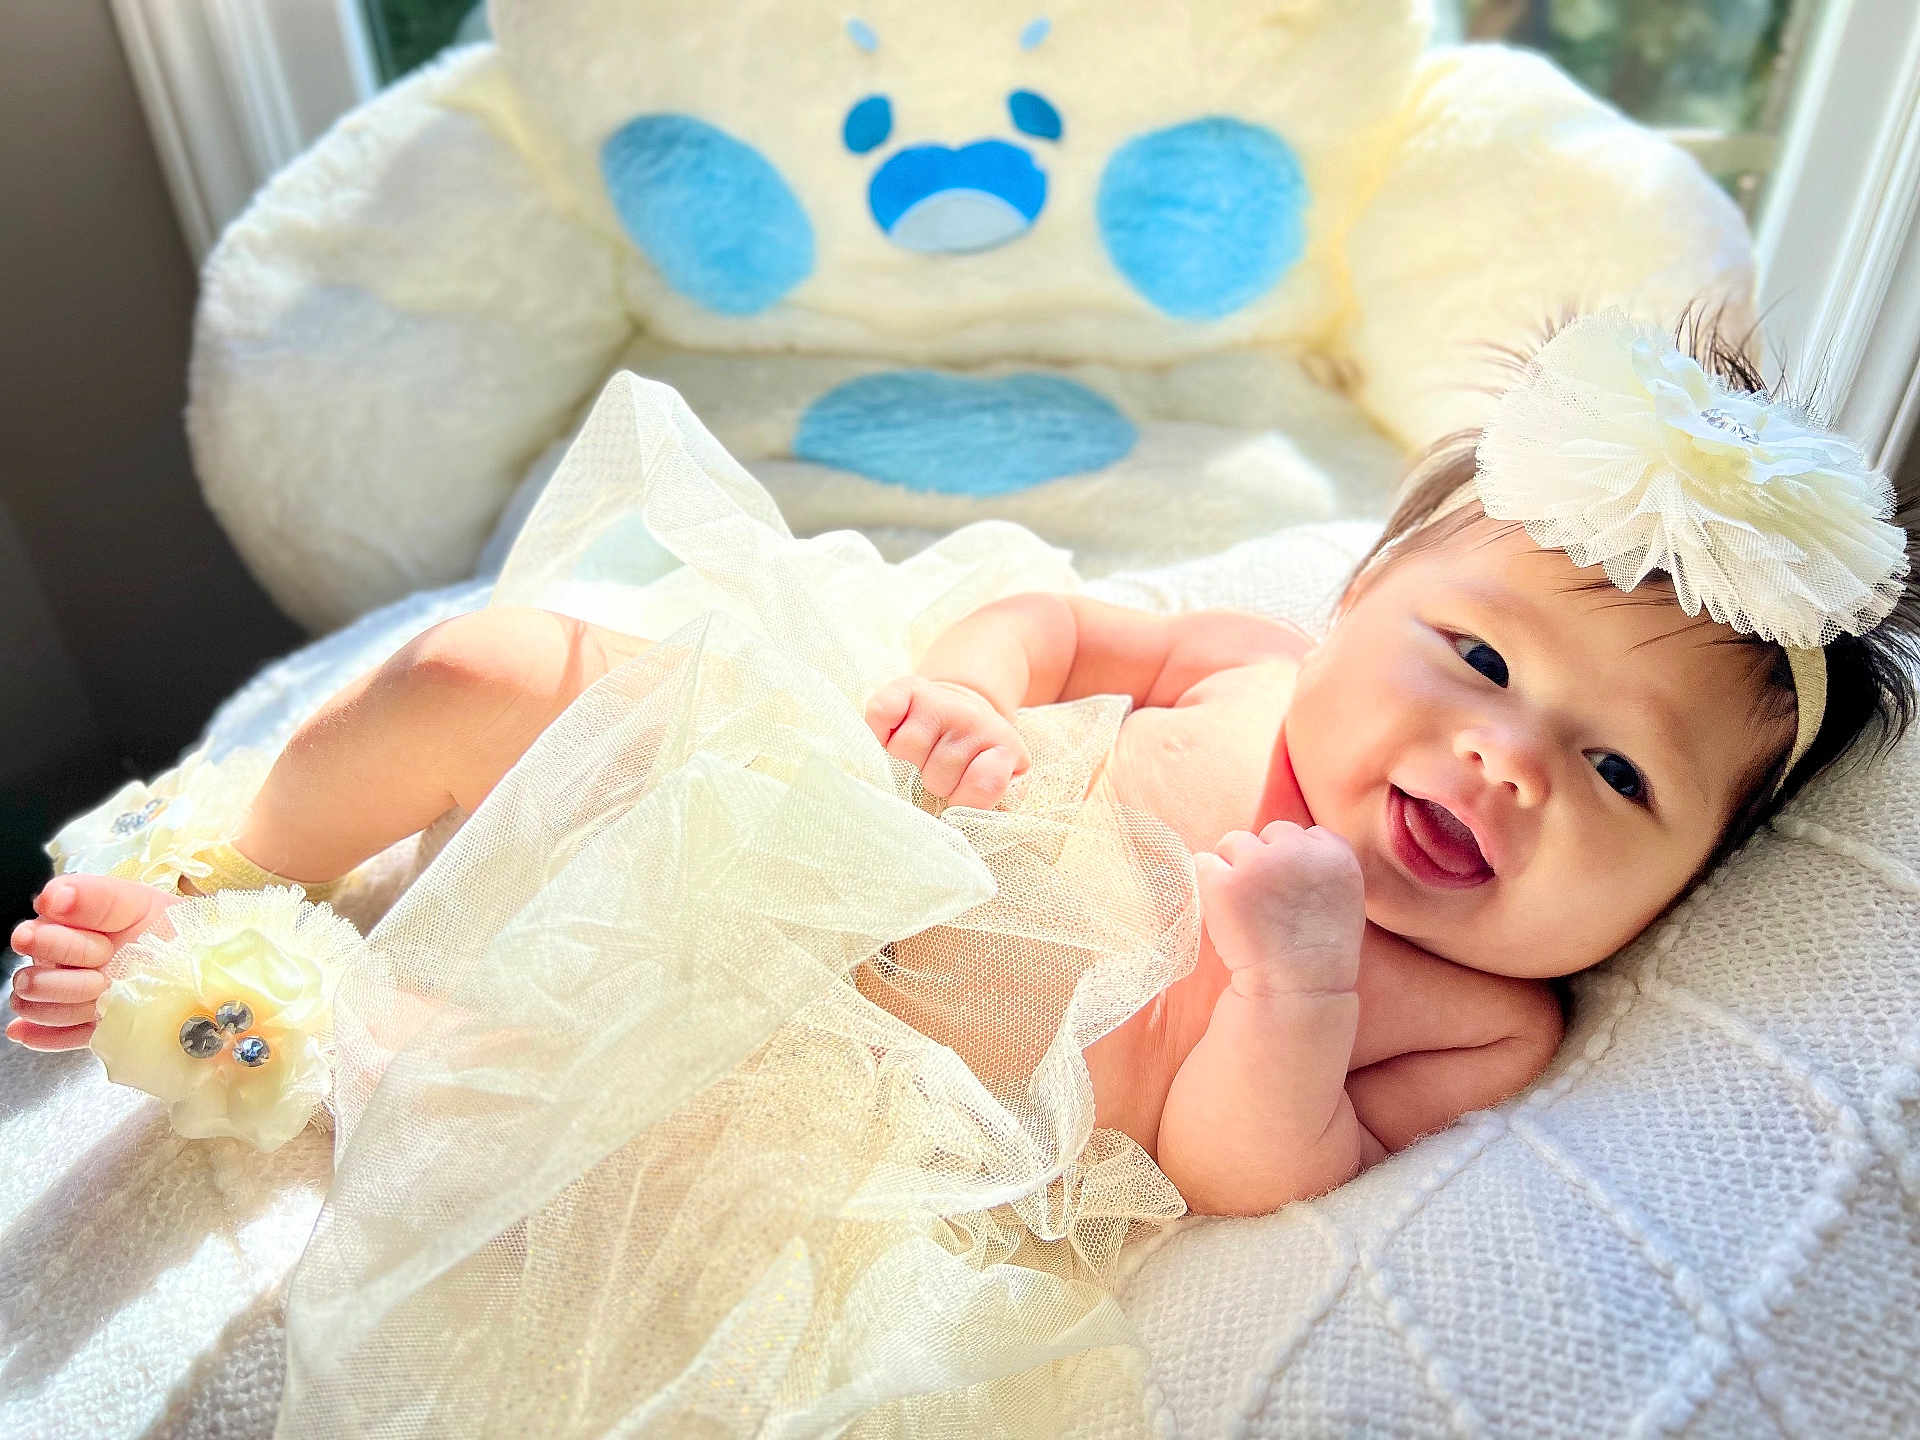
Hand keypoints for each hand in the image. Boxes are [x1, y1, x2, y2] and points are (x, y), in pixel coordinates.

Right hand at [864, 676, 1029, 808]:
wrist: (963, 712)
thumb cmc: (975, 762)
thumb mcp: (998, 789)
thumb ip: (990, 807)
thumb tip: (964, 818)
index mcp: (1004, 747)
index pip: (983, 786)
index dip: (965, 799)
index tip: (960, 794)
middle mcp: (975, 719)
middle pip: (937, 774)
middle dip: (934, 783)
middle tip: (939, 772)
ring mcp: (941, 701)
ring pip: (907, 747)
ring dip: (905, 761)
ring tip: (919, 755)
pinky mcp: (909, 688)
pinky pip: (882, 713)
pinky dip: (878, 730)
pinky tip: (890, 737)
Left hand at [1195, 821, 1364, 995]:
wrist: (1297, 991)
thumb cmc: (1317, 952)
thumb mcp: (1343, 898)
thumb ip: (1320, 864)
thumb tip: (1282, 844)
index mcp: (1336, 853)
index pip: (1304, 834)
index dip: (1293, 863)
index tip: (1292, 893)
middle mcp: (1299, 851)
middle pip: (1268, 833)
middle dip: (1263, 859)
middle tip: (1266, 902)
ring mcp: (1259, 864)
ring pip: (1233, 842)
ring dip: (1233, 868)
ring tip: (1245, 908)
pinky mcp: (1224, 882)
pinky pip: (1203, 862)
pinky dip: (1207, 883)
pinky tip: (1224, 910)